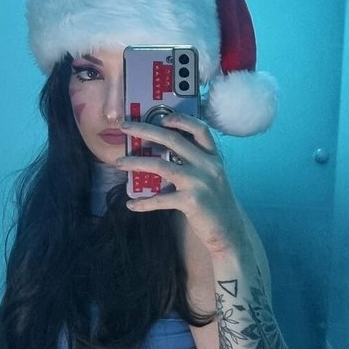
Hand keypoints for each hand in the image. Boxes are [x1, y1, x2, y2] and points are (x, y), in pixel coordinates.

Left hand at [117, 114, 249, 257]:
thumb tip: (165, 154)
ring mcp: (199, 183)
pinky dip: (144, 202)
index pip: (200, 129)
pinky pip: (161, 199)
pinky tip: (131, 204)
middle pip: (172, 139)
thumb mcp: (212, 178)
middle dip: (145, 130)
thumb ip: (195, 164)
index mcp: (213, 157)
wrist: (229, 231)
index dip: (181, 119)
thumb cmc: (215, 204)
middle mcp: (208, 165)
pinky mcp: (191, 202)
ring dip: (136, 162)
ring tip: (119, 163)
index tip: (161, 117)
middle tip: (125, 127)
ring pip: (161, 165)